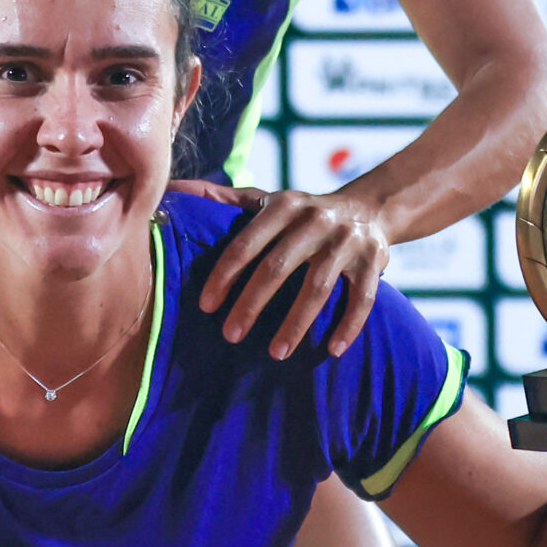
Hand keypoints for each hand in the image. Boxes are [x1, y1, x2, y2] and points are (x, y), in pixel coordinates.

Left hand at [180, 181, 391, 359]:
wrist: (370, 208)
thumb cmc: (302, 213)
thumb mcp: (266, 200)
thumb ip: (222, 199)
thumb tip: (172, 192)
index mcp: (284, 205)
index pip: (246, 242)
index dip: (224, 275)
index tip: (206, 306)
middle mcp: (316, 220)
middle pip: (278, 268)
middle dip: (252, 304)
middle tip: (231, 335)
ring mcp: (347, 241)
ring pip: (318, 287)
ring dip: (297, 323)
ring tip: (276, 354)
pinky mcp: (374, 261)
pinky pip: (363, 299)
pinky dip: (349, 326)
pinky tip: (332, 351)